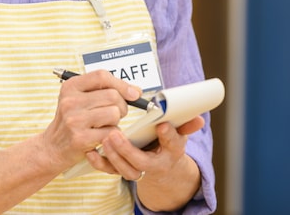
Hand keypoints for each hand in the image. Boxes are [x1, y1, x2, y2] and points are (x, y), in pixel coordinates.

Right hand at [41, 70, 144, 170]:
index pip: (101, 76)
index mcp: (70, 86)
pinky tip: (101, 136)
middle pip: (112, 96)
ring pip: (114, 113)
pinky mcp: (80, 138)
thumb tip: (135, 91)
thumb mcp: (79, 99)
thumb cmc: (72, 121)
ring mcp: (74, 119)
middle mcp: (70, 101)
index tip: (133, 93)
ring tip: (105, 125)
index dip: (121, 84)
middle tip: (115, 114)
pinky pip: (111, 132)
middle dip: (121, 106)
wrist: (53, 147)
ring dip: (116, 122)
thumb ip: (104, 91)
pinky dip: (112, 135)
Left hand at [86, 114, 204, 182]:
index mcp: (171, 151)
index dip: (168, 136)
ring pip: (126, 171)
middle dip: (128, 150)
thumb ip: (185, 125)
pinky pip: (111, 171)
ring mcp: (138, 169)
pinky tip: (91, 152)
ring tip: (105, 139)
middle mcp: (155, 164)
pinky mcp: (123, 170)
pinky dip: (100, 163)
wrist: (163, 167)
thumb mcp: (179, 134)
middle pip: (142, 163)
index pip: (172, 144)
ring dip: (114, 156)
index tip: (161, 125)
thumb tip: (198, 118)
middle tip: (116, 134)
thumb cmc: (167, 144)